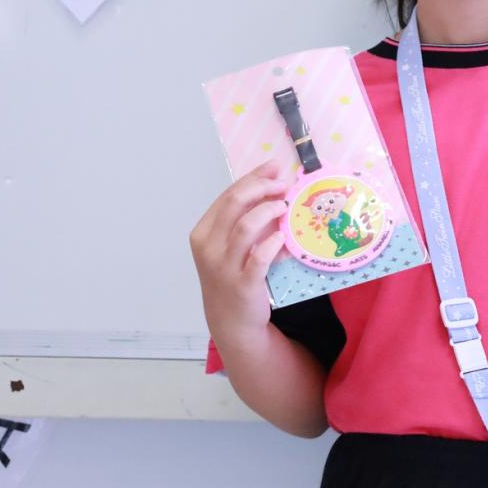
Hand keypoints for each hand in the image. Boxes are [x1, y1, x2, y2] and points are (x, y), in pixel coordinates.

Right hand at [189, 159, 291, 346]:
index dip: (253, 178)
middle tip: (283, 185)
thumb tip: (272, 181)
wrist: (230, 319)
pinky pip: (258, 258)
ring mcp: (224, 266)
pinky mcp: (243, 284)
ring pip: (245, 227)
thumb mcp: (228, 245)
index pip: (228, 195)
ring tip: (284, 207)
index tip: (275, 168)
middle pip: (234, 204)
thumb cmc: (232, 274)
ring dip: (268, 211)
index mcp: (203, 233)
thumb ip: (243, 216)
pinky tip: (282, 236)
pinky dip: (271, 243)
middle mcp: (209, 248)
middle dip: (261, 188)